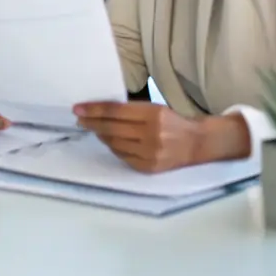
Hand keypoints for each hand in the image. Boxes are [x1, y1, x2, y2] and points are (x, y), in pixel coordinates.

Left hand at [73, 102, 250, 171]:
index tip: (78, 108)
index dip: (94, 110)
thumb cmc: (172, 121)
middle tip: (79, 119)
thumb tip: (99, 110)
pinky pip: (123, 157)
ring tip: (93, 129)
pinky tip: (109, 141)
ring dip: (101, 136)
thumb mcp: (154, 107)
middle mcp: (151, 134)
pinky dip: (114, 148)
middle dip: (91, 123)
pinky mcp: (149, 167)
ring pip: (115, 144)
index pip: (115, 111)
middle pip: (112, 128)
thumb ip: (130, 110)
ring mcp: (150, 153)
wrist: (197, 144)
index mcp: (153, 114)